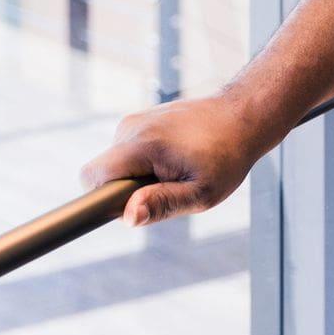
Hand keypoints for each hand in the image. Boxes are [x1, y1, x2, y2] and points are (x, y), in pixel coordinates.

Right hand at [79, 90, 274, 226]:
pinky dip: (143, 162)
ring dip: (137, 176)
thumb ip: (162, 204)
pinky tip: (173, 159)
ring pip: (116, 162)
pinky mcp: (141, 119)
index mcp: (143, 144)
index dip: (101, 198)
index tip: (128, 205)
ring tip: (175, 172)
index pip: (93, 175)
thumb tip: (128, 217)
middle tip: (165, 190)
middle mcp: (132, 126)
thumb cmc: (226, 157)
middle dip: (125, 190)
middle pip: (104, 172)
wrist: (241, 117)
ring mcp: (135, 120)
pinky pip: (127, 151)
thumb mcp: (201, 192)